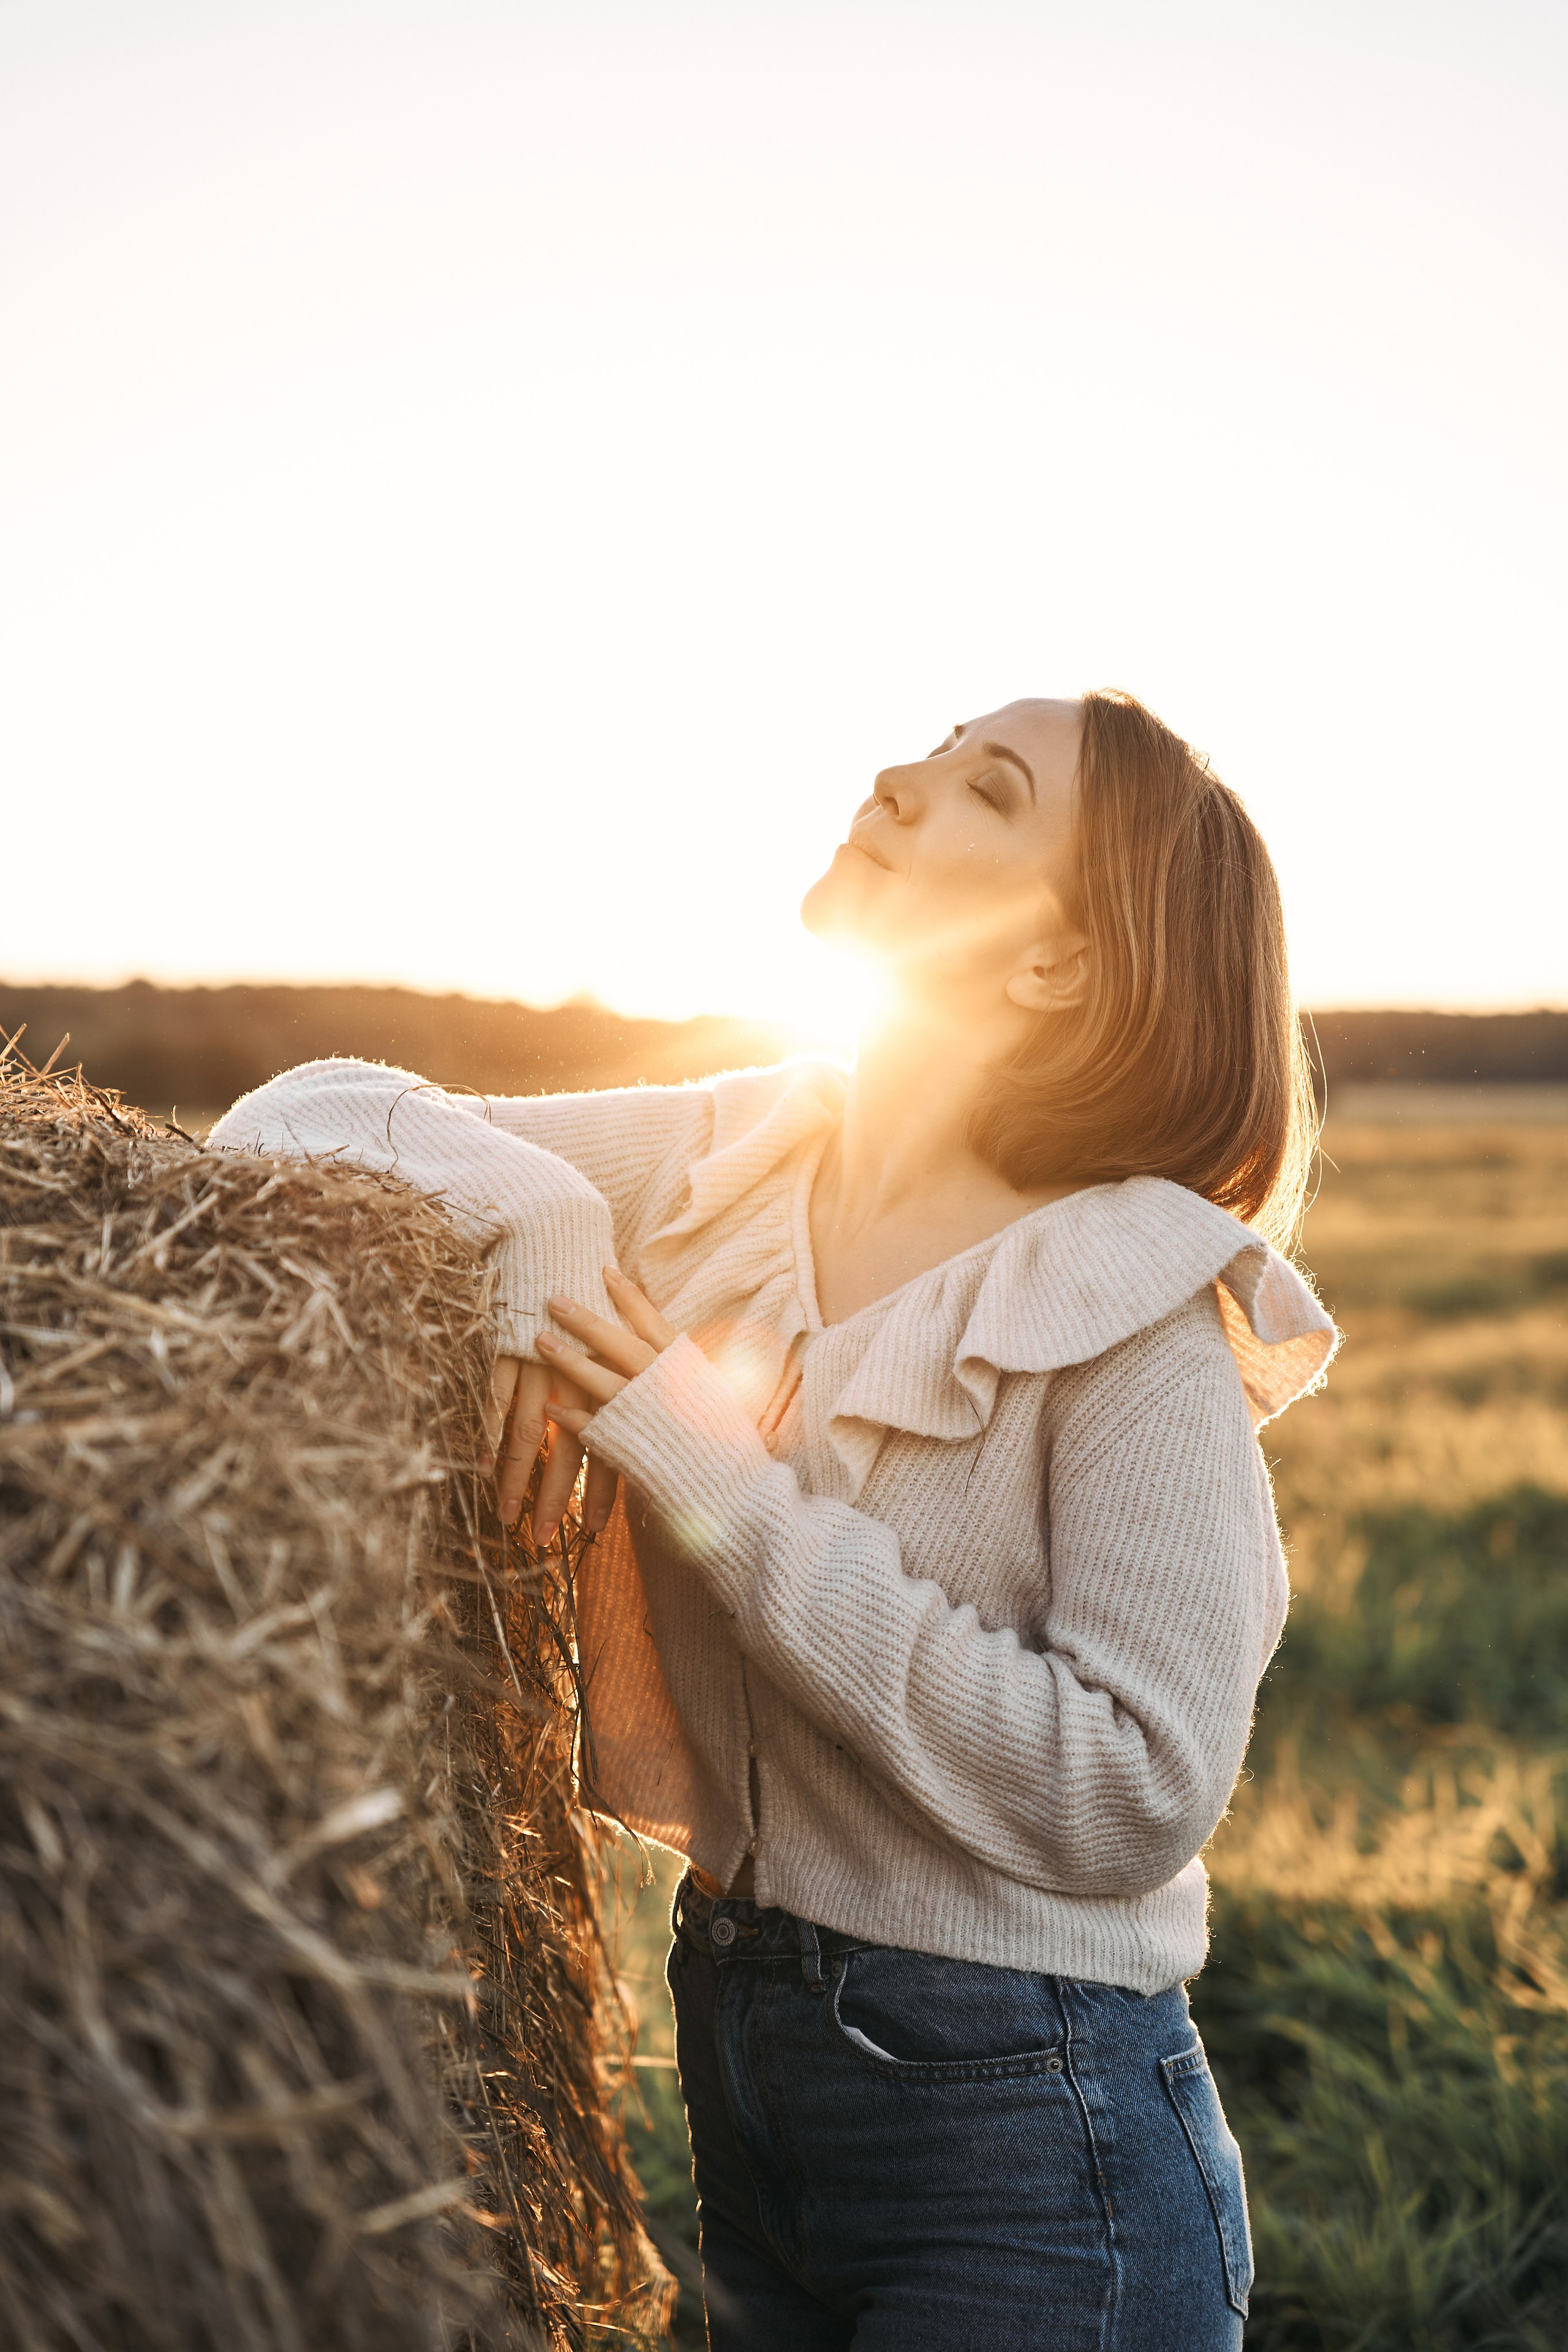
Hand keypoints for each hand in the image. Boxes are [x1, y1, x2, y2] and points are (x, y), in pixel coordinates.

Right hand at [479, 1269, 677, 1543]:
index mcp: (612, 1376)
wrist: (555, 1238)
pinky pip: (495, 1402)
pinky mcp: (506, 1351)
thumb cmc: (588, 1291)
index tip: (600, 1532)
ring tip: (508, 1520)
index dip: (606, 1489)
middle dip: (558, 1500)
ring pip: (528, 1434)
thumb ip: (625, 1382)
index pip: (613, 1444)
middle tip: (547, 1542)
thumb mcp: (618, 1337)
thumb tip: (631, 1428)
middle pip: (571, 1450)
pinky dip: (487, 1437)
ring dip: (517, 1482)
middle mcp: (580, 1377)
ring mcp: (540, 1366)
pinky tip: (481, 1470)